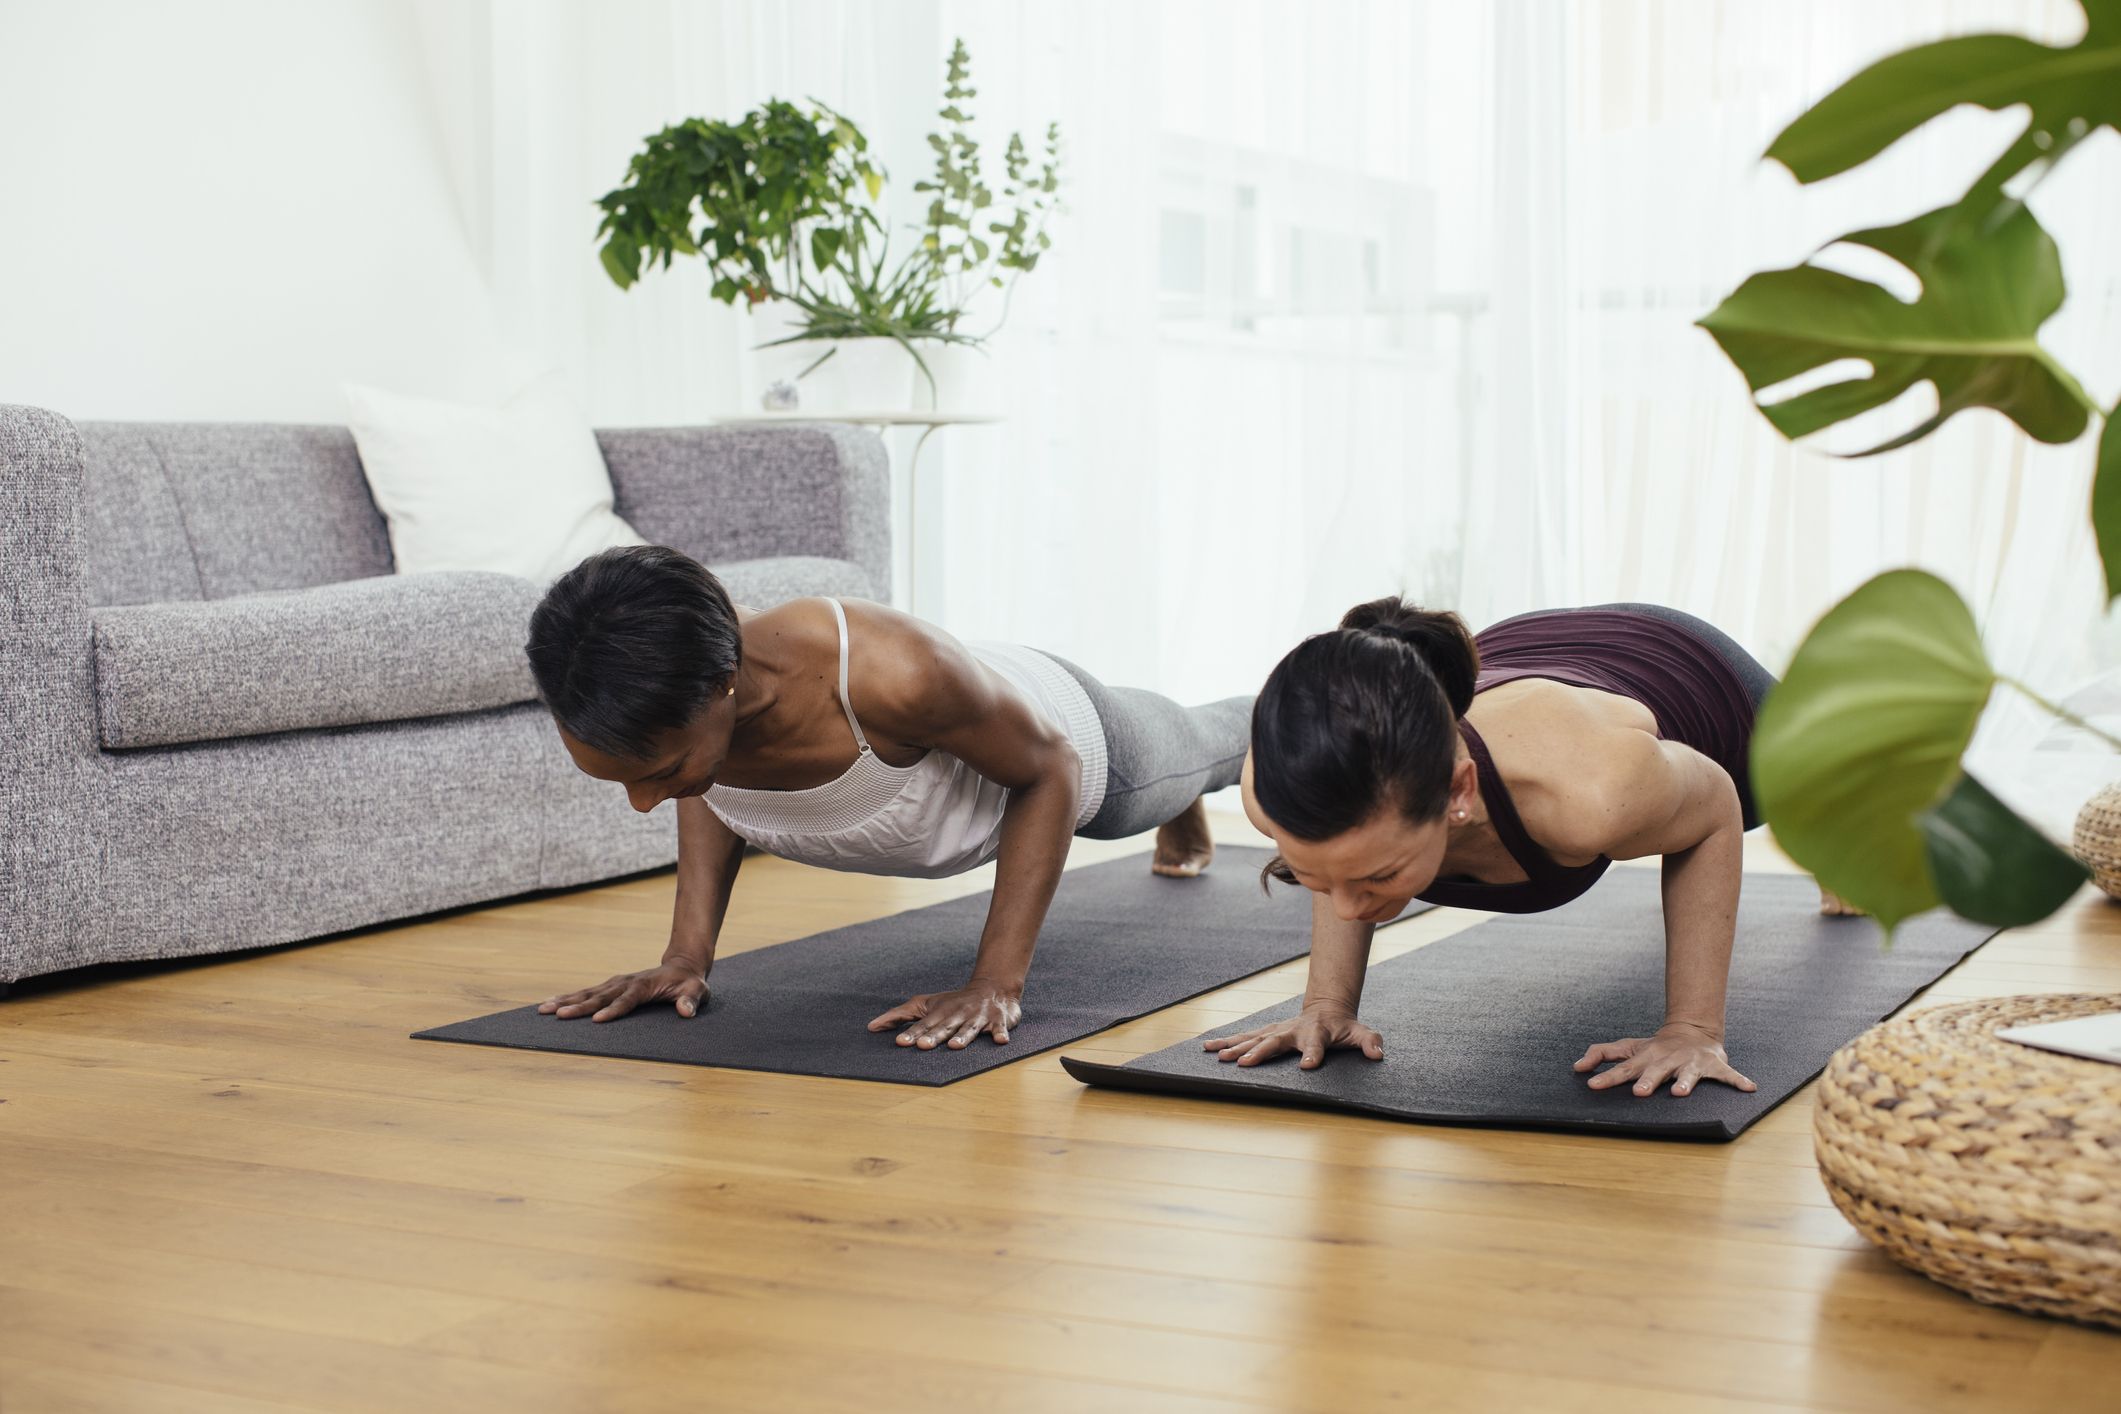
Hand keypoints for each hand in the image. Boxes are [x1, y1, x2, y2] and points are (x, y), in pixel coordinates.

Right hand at [537, 959, 709, 1022]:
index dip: (613, 1010)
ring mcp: (617, 983)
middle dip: (579, 1006)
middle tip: (558, 1015)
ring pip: (588, 992)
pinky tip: (552, 1004)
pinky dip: (569, 997)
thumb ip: (692, 1000)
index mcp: (644, 986)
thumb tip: (685, 1012)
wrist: (682, 966)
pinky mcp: (612, 986)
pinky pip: (588, 992)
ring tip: (543, 1009)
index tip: (597, 1020)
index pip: (627, 1000)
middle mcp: (626, 982)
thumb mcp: (698, 990)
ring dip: (566, 1000)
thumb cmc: (690, 982)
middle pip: (600, 996)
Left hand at [867, 979, 1021, 1049]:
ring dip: (963, 1037)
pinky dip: (1001, 1033)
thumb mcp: (925, 1004)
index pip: (923, 1025)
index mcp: (939, 1013)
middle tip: (922, 1046)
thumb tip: (871, 1027)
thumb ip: (899, 1016)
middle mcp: (957, 1015)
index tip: (900, 1043)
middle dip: (934, 1037)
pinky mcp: (998, 1020)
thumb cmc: (953, 1001)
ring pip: (969, 1029)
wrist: (993, 987)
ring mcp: (978, 1018)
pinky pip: (1000, 1028)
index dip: (912, 1034)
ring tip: (955, 1046)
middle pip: (944, 1028)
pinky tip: (1000, 1040)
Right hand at [1202, 1004, 1383, 1069]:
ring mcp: (1277, 1031)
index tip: (1309, 1066)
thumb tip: (1378, 1053)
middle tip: (1244, 1063)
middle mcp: (1292, 1031)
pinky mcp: (1267, 1033)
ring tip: (1216, 1055)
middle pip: (1274, 1042)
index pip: (1316, 1045)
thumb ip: (1370, 1042)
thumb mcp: (1361, 1032)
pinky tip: (1209, 1047)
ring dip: (1234, 1047)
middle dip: (1258, 1052)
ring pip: (1253, 1038)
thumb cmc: (1344, 1026)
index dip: (1314, 1055)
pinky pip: (1244, 1037)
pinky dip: (1226, 1041)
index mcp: (1316, 1033)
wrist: (1326, 1007)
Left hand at [1574, 1023, 1756, 1096]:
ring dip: (1685, 1083)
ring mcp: (1691, 1063)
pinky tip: (1749, 1088)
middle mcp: (1667, 1060)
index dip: (1607, 1077)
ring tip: (1680, 1093)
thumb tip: (1576, 1067)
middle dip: (1647, 1081)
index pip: (1623, 1069)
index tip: (1592, 1085)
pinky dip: (1739, 1081)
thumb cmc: (1655, 1047)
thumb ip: (1602, 1055)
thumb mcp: (1629, 1048)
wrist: (1692, 1031)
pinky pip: (1729, 1075)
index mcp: (1646, 1058)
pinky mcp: (1714, 1065)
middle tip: (1639, 1093)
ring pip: (1688, 1074)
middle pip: (1655, 1071)